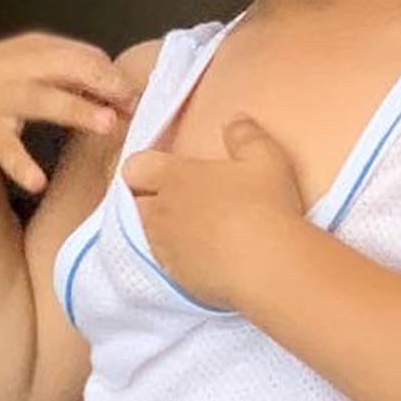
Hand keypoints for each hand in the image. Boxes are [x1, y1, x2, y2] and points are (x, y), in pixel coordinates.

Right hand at [0, 33, 147, 198]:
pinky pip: (6, 148)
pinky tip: (38, 181)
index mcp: (36, 49)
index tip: (139, 94)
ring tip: (107, 125)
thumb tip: (121, 87)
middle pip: (67, 66)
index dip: (112, 74)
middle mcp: (18, 68)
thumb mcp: (33, 64)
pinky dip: (21, 165)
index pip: (83, 54)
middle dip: (102, 81)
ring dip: (76, 110)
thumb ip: (72, 71)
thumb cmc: (0, 80)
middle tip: (133, 101)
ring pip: (41, 100)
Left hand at [119, 114, 309, 306]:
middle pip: (135, 202)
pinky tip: (207, 256)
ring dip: (164, 230)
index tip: (166, 168)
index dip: (145, 167)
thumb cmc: (264, 204)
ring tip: (197, 229)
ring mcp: (164, 249)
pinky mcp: (175, 278)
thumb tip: (233, 121)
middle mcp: (160, 213)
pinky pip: (166, 264)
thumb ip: (244, 134)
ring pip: (148, 235)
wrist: (267, 265)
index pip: (134, 167)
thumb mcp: (265, 157)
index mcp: (174, 178)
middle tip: (183, 198)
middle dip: (150, 199)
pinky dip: (179, 258)